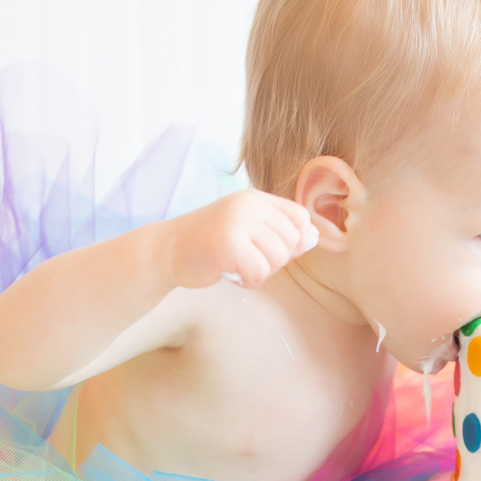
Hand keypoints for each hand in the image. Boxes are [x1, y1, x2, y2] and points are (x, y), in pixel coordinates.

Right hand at [160, 190, 317, 288]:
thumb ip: (277, 232)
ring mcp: (238, 221)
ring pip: (278, 258)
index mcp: (255, 198)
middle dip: (277, 261)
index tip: (273, 252)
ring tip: (238, 267)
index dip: (297, 241)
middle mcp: (249, 204)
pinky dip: (249, 281)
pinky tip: (231, 275)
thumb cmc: (209, 244)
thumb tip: (314, 238)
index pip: (300, 218)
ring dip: (261, 272)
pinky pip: (260, 271)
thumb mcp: (246, 229)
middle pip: (293, 240)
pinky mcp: (228, 243)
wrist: (166, 251)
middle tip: (250, 262)